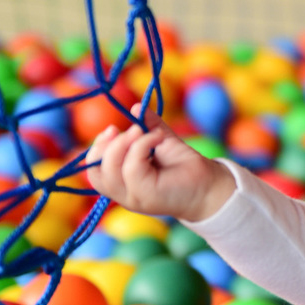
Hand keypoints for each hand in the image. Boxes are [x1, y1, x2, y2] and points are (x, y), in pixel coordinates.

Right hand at [84, 103, 235, 221]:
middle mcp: (124, 194)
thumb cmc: (185, 167)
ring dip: (125, 144)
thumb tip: (136, 107)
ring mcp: (134, 198)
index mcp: (122, 184)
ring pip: (111, 170)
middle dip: (107, 145)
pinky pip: (132, 168)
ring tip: (147, 132)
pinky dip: (142, 146)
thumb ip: (148, 127)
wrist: (210, 186)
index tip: (113, 129)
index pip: (93, 170)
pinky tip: (158, 138)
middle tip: (132, 129)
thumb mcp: (162, 142)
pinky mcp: (147, 196)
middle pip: (96, 171)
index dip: (97, 148)